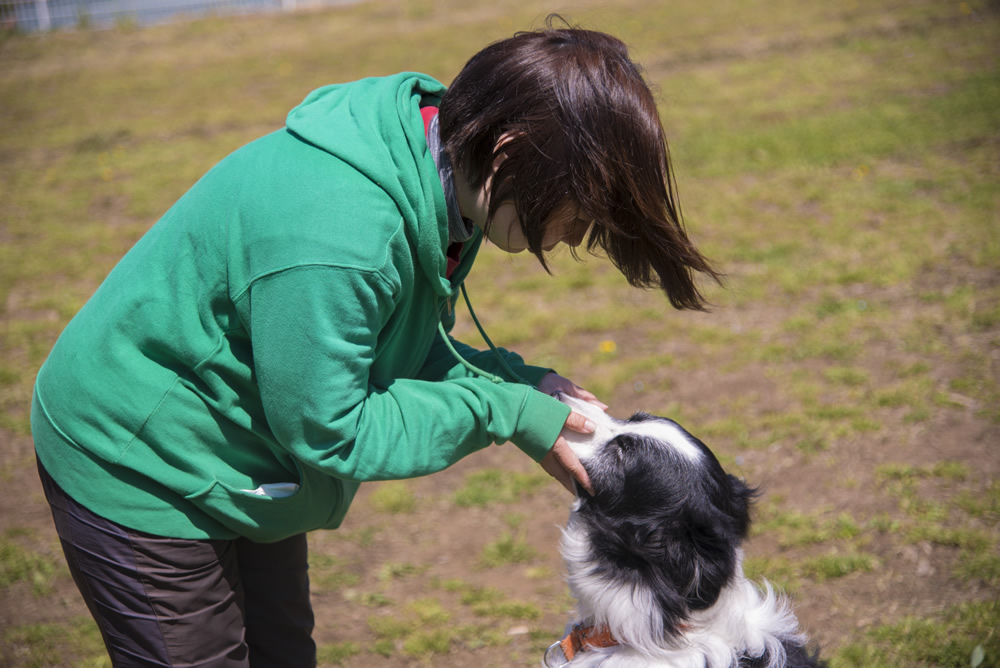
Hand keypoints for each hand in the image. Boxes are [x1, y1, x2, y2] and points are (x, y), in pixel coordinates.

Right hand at [536, 373, 604, 495]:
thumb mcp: (558, 410)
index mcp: (555, 446)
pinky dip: (555, 468)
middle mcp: (546, 454)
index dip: (583, 479)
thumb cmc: (533, 408)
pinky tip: (558, 465)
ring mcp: (537, 452)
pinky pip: (547, 464)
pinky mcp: (531, 448)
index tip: (593, 491)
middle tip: (582, 493)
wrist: (507, 410)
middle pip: (562, 475)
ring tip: (571, 481)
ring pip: (553, 470)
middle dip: (572, 485)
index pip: (573, 467)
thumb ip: (575, 420)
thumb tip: (592, 428)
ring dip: (563, 477)